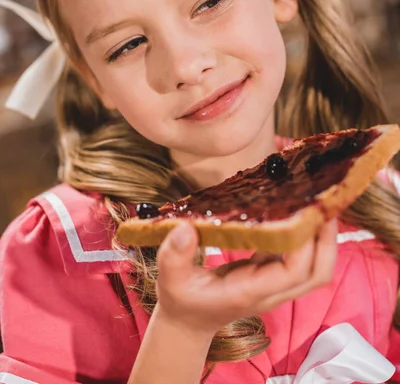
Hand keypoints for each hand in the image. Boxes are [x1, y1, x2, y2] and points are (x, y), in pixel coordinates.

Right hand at [156, 219, 336, 335]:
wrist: (186, 322)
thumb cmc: (180, 300)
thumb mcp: (169, 279)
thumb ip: (174, 255)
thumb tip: (185, 228)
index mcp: (251, 291)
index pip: (294, 271)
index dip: (306, 243)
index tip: (305, 211)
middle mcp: (270, 289)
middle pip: (317, 273)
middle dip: (327, 240)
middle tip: (325, 203)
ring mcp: (273, 283)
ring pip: (313, 267)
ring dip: (321, 237)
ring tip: (318, 202)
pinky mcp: (269, 272)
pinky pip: (298, 256)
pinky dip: (305, 235)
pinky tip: (297, 209)